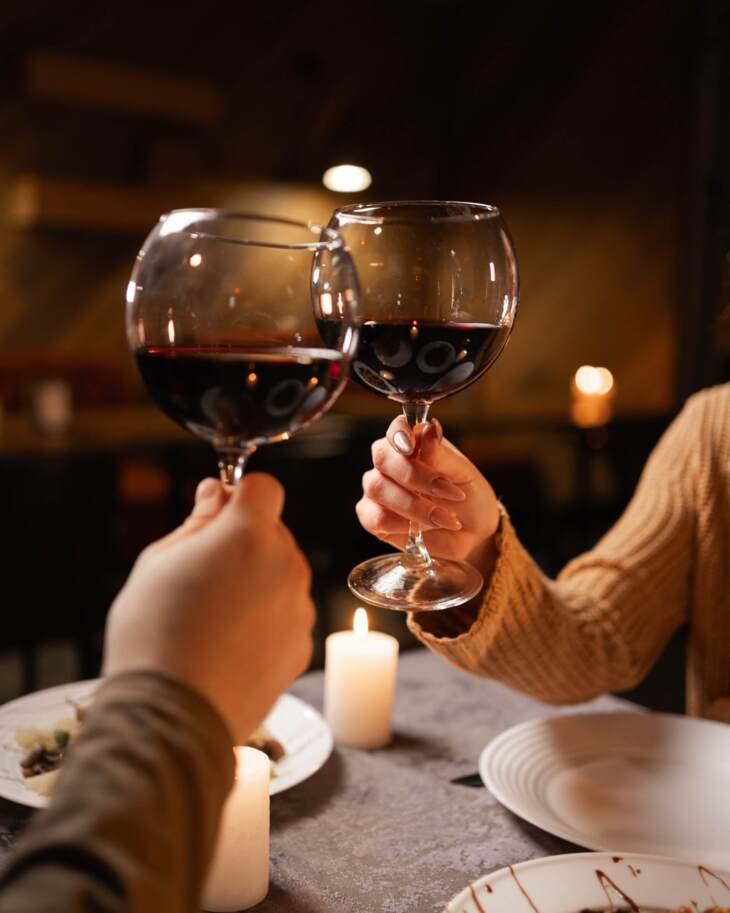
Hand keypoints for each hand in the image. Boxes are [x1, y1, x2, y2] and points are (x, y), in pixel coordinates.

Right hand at [103, 474, 314, 742]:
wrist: (171, 715)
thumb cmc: (153, 632)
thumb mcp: (159, 561)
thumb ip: (198, 521)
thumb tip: (216, 493)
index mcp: (250, 534)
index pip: (264, 487)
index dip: (240, 496)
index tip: (217, 515)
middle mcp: (287, 565)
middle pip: (274, 533)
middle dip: (245, 542)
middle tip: (202, 575)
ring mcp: (299, 608)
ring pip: (282, 575)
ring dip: (257, 582)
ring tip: (213, 617)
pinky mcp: (302, 645)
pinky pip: (286, 615)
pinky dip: (266, 621)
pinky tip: (230, 644)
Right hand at [356, 416, 500, 575]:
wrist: (473, 533)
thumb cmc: (469, 497)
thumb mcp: (463, 474)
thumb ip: (441, 454)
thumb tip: (429, 428)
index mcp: (412, 444)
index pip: (396, 429)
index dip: (399, 434)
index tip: (411, 446)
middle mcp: (389, 464)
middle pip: (382, 458)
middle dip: (414, 476)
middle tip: (445, 491)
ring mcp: (378, 491)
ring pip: (378, 488)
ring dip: (413, 505)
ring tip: (443, 517)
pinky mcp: (374, 519)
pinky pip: (375, 518)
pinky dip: (401, 524)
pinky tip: (421, 528)